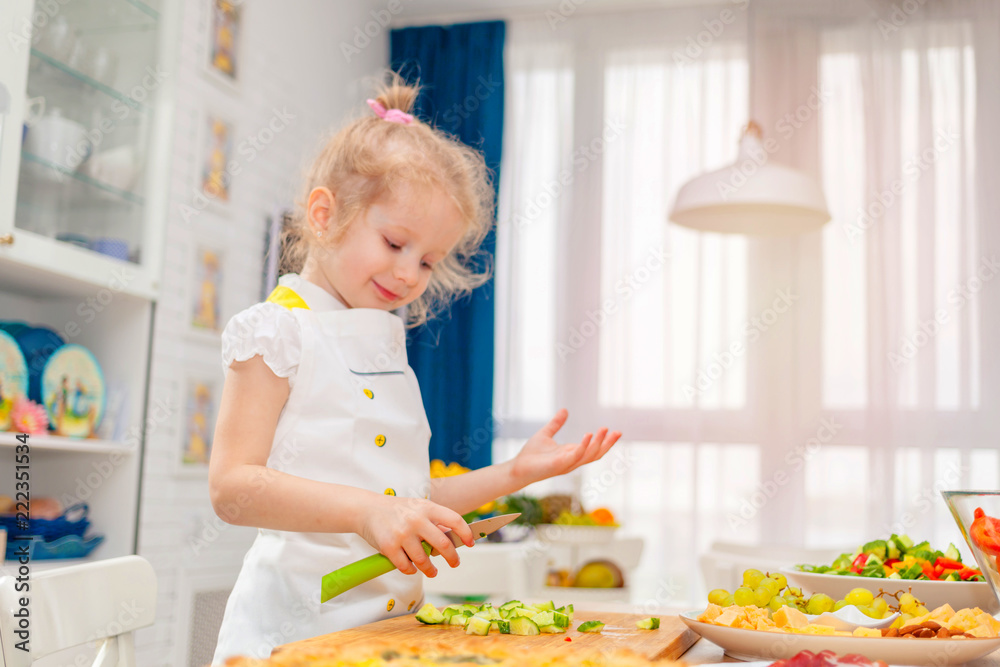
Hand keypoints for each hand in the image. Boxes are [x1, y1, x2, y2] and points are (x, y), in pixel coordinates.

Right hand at [356, 494, 474, 577]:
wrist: (367, 509)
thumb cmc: (396, 510)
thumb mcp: (418, 508)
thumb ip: (434, 520)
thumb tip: (454, 537)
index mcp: (427, 508)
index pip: (454, 519)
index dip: (466, 532)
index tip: (471, 543)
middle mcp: (416, 520)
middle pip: (443, 544)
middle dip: (452, 558)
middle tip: (455, 563)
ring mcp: (402, 534)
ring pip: (424, 560)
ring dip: (430, 570)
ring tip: (432, 571)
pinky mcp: (389, 547)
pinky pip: (406, 566)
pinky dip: (411, 570)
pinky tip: (412, 569)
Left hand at [510, 409, 620, 485]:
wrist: (517, 468)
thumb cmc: (531, 455)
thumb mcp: (545, 434)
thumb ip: (556, 424)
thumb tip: (565, 410)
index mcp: (571, 453)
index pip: (593, 449)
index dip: (605, 441)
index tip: (616, 431)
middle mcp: (572, 460)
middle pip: (596, 454)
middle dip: (608, 444)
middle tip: (618, 432)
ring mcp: (567, 464)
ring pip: (589, 456)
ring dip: (599, 443)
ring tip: (604, 429)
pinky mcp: (559, 465)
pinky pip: (576, 456)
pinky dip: (584, 446)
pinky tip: (588, 434)